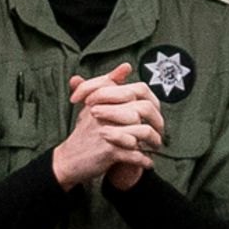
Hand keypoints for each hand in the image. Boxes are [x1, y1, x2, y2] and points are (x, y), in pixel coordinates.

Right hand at [54, 71, 163, 189]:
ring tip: (155, 146)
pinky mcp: (108, 151)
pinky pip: (135, 154)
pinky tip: (148, 162)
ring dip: (153, 141)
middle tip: (160, 132)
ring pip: (143, 132)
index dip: (149, 103)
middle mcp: (105, 113)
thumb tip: (126, 66)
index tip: (154, 114)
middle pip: (143, 111)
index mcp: (103, 100)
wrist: (68, 160)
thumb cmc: (85, 132)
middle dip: (156, 123)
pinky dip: (144, 160)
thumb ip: (109, 85)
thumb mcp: (93, 104)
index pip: (135, 92)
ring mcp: (107, 132)